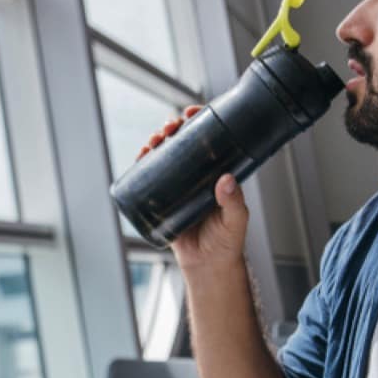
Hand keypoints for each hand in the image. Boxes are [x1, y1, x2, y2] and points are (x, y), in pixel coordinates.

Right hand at [137, 106, 248, 271]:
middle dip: (173, 128)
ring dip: (157, 141)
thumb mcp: (235, 220)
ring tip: (154, 139)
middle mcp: (198, 175)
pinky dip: (143, 163)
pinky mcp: (163, 200)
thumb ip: (233, 202)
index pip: (210, 139)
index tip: (193, 111)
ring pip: (166, 155)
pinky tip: (141, 154)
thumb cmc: (227, 242)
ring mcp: (179, 185)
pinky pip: (151, 177)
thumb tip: (225, 179)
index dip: (200, 120)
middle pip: (184, 142)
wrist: (207, 266)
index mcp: (217, 173)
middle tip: (169, 127)